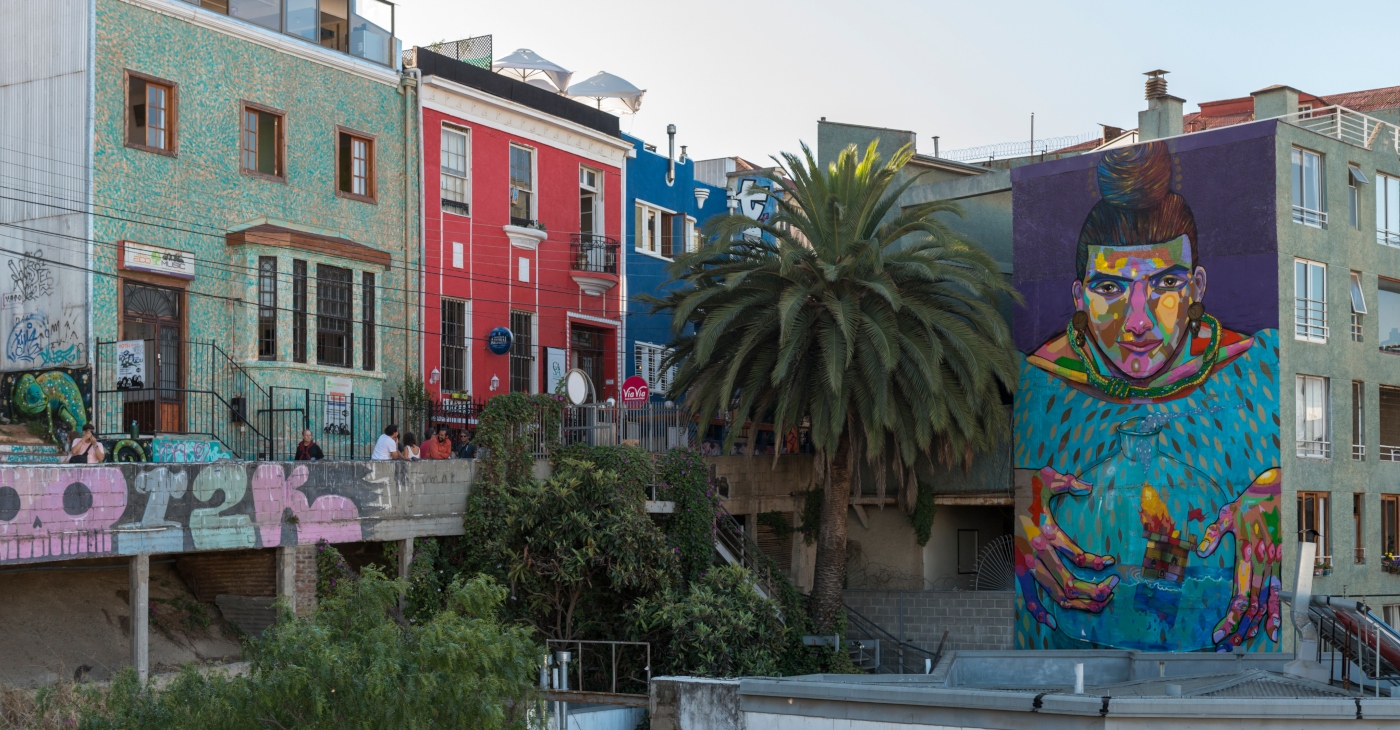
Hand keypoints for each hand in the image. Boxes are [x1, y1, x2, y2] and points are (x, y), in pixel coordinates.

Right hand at [1016, 467, 1118, 629]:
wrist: (1004, 495)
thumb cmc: (1027, 487)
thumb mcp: (1047, 479)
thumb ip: (1068, 482)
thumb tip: (1087, 487)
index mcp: (1046, 534)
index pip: (1077, 557)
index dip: (1097, 564)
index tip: (1110, 562)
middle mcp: (1037, 554)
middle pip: (1070, 584)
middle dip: (1095, 592)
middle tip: (1112, 588)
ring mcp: (1028, 565)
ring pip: (1055, 595)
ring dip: (1079, 604)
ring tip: (1098, 604)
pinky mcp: (1021, 571)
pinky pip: (1029, 597)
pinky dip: (1039, 613)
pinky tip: (1051, 622)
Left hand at [1196, 468, 1282, 647]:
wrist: (1279, 492)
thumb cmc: (1249, 503)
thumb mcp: (1227, 515)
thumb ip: (1214, 534)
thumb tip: (1202, 552)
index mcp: (1249, 558)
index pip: (1240, 597)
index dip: (1230, 618)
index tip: (1217, 633)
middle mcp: (1264, 567)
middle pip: (1252, 607)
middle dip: (1238, 628)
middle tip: (1224, 644)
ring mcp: (1274, 567)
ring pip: (1266, 604)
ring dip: (1255, 625)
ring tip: (1242, 641)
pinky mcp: (1281, 564)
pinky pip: (1279, 593)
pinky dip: (1276, 612)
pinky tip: (1272, 629)